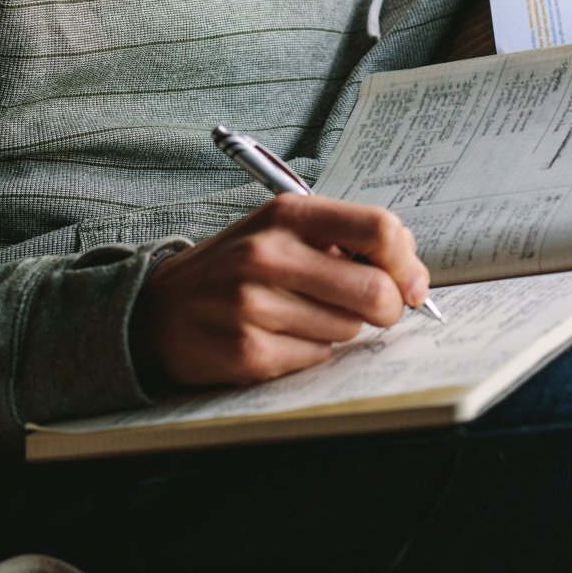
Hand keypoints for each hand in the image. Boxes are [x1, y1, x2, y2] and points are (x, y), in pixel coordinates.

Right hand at [129, 195, 430, 388]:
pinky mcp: (248, 352)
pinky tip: (281, 336)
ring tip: (303, 314)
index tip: (411, 282)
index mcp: (287, 214)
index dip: (407, 261)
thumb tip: (411, 274)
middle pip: (375, 289)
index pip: (378, 228)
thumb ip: (344, 238)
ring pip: (349, 329)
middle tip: (376, 309)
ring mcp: (255, 305)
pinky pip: (317, 358)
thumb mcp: (281, 229)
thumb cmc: (235, 267)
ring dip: (341, 328)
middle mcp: (269, 254)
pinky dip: (311, 351)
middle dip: (389, 307)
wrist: (159, 310)